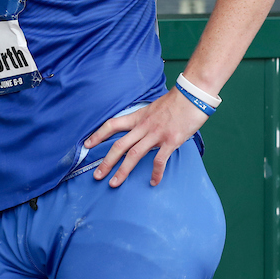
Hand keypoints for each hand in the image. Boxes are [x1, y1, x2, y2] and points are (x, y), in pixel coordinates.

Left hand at [83, 88, 208, 186]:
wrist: (192, 95)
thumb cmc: (175, 102)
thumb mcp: (153, 108)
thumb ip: (145, 120)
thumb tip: (140, 130)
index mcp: (137, 117)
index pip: (112, 125)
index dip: (98, 135)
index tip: (87, 145)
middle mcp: (143, 126)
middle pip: (119, 145)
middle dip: (106, 162)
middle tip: (97, 175)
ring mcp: (156, 134)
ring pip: (134, 154)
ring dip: (122, 170)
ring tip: (114, 183)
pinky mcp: (171, 141)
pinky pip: (159, 160)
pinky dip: (156, 173)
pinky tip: (153, 182)